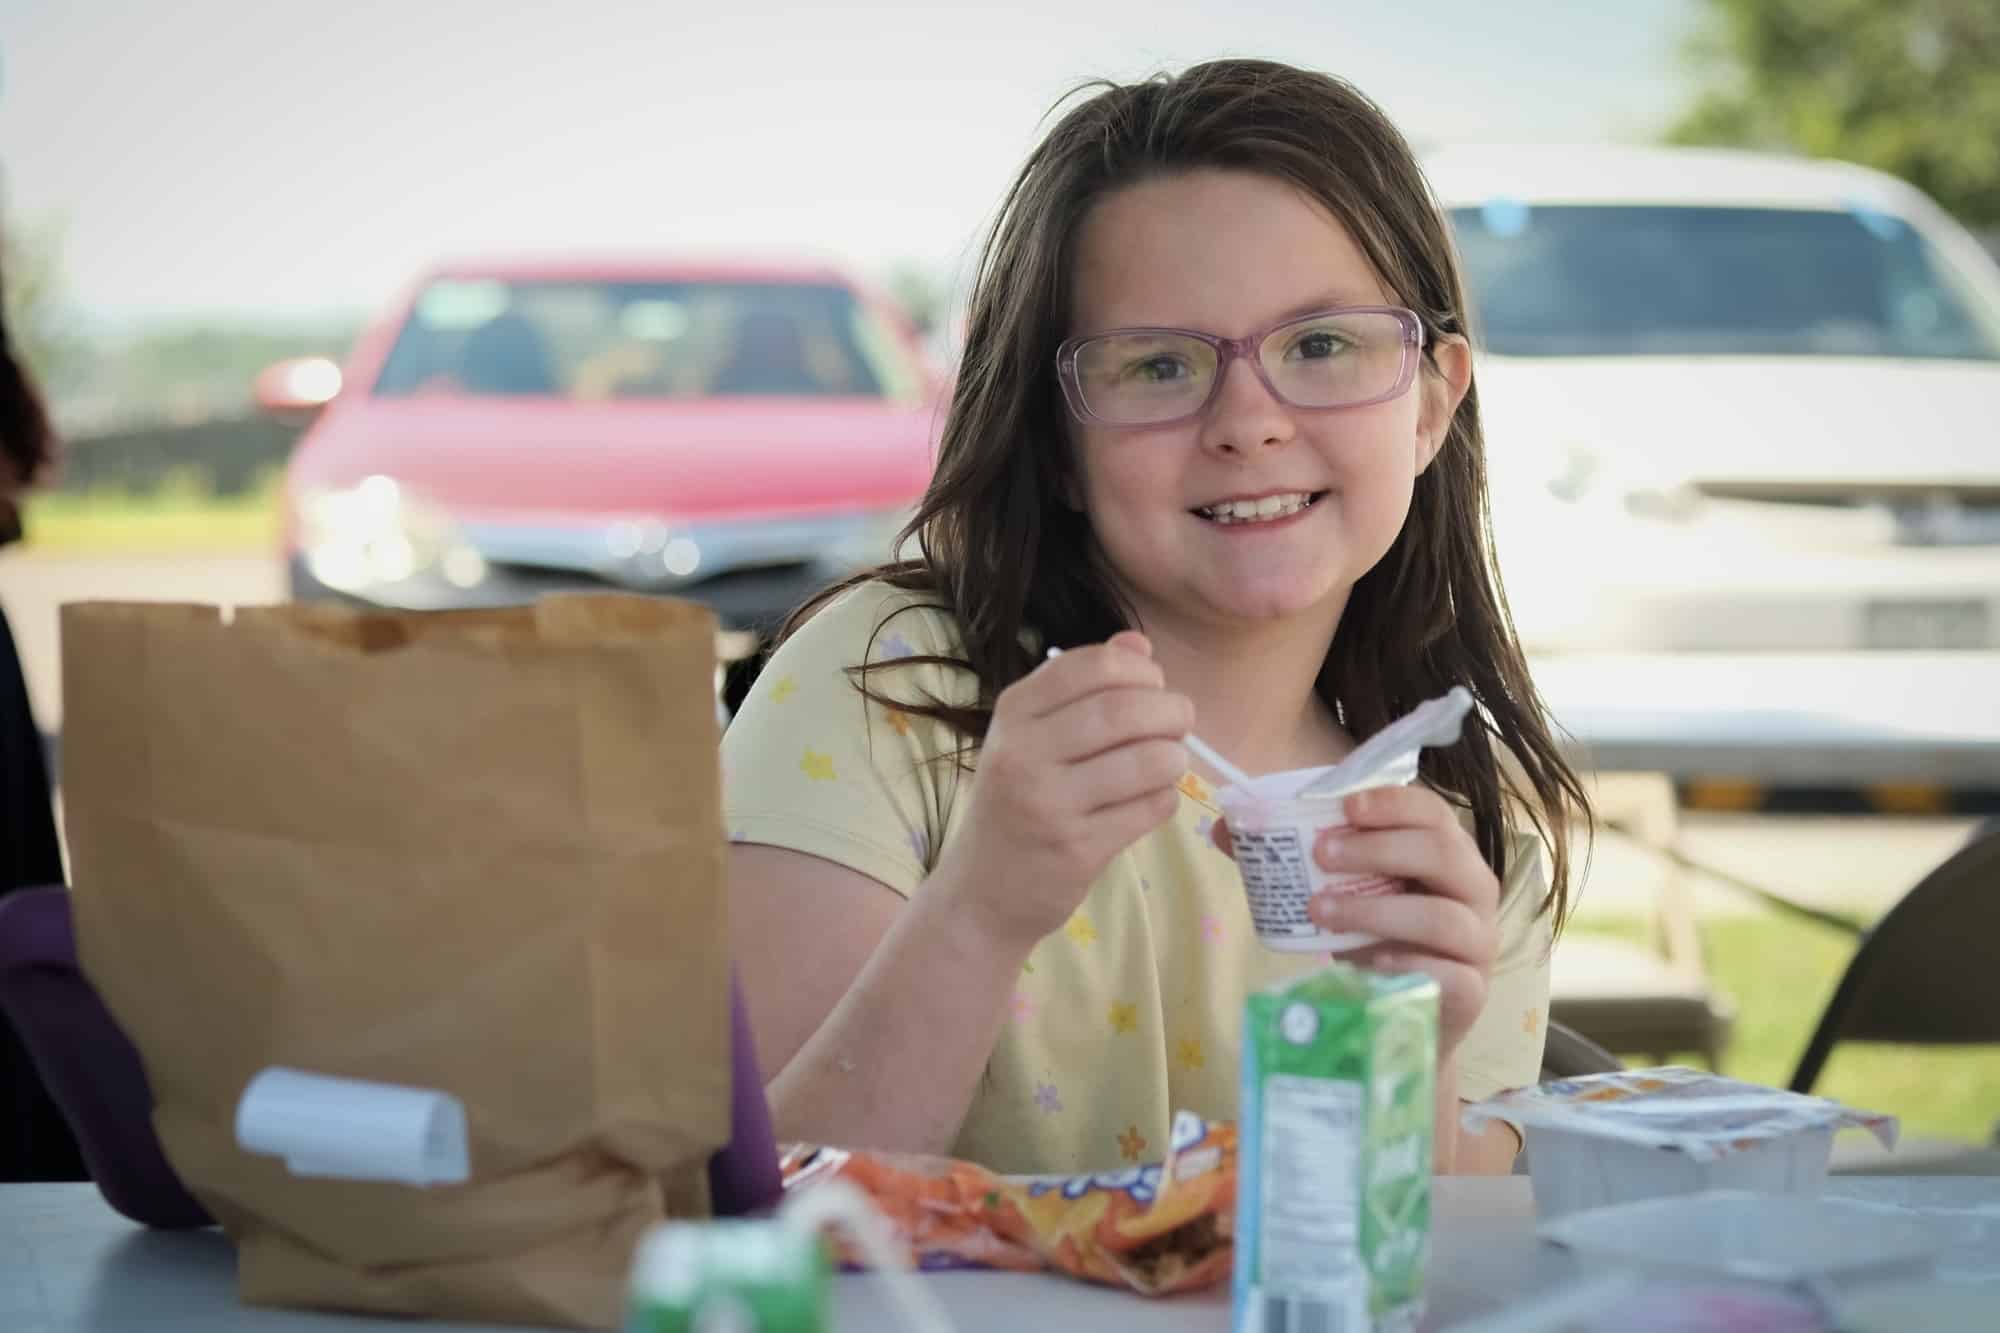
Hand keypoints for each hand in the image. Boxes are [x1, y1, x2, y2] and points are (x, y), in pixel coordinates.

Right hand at [932, 633, 1191, 949]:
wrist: (981, 893)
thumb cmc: (1015, 803)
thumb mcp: (1031, 736)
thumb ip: (1083, 687)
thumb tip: (1138, 644)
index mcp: (1014, 712)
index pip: (1094, 666)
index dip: (1140, 670)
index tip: (1152, 687)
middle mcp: (1024, 752)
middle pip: (1125, 709)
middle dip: (1171, 710)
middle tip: (1179, 722)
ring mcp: (1049, 803)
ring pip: (1147, 760)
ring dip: (1174, 757)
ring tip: (1168, 763)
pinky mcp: (1077, 849)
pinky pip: (1150, 808)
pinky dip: (1164, 799)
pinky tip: (1149, 801)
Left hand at [1214, 786, 1499, 1057]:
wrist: (1403, 1014)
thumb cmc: (1376, 937)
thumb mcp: (1340, 891)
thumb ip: (1289, 858)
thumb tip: (1224, 827)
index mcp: (1446, 852)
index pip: (1432, 812)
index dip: (1393, 803)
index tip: (1344, 806)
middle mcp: (1472, 890)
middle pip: (1442, 853)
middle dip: (1378, 849)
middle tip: (1321, 855)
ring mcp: (1477, 942)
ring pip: (1441, 916)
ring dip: (1376, 910)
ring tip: (1321, 911)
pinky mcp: (1472, 992)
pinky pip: (1450, 975)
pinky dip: (1407, 965)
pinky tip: (1370, 963)